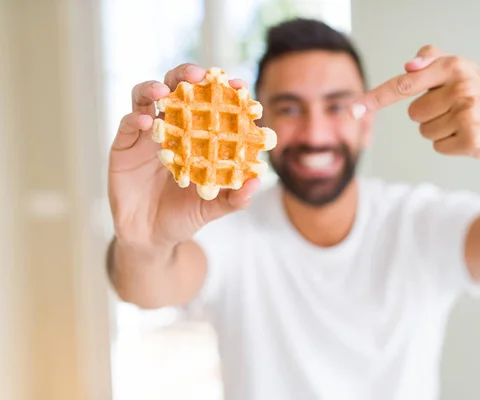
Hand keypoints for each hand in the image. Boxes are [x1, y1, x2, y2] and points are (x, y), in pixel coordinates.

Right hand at [108, 63, 259, 247]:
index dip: (223, 91)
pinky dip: (135, 118)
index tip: (238, 85)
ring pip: (145, 97)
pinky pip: (127, 124)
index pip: (209, 104)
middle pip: (176, 89)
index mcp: (196, 136)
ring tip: (163, 91)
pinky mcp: (123, 146)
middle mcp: (171, 128)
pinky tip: (146, 122)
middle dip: (185, 76)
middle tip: (197, 76)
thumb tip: (257, 180)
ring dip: (154, 88)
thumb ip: (235, 197)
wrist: (151, 237)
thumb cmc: (185, 216)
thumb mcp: (213, 207)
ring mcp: (146, 134)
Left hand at [352, 45, 479, 171]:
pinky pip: (438, 146)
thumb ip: (429, 59)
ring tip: (461, 120)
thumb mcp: (455, 67)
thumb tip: (408, 67)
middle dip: (428, 113)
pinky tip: (467, 134)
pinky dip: (448, 144)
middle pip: (414, 113)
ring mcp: (468, 116)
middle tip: (452, 108)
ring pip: (424, 131)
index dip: (376, 98)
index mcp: (453, 67)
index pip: (404, 83)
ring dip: (438, 129)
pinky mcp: (471, 141)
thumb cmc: (474, 89)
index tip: (353, 109)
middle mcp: (462, 88)